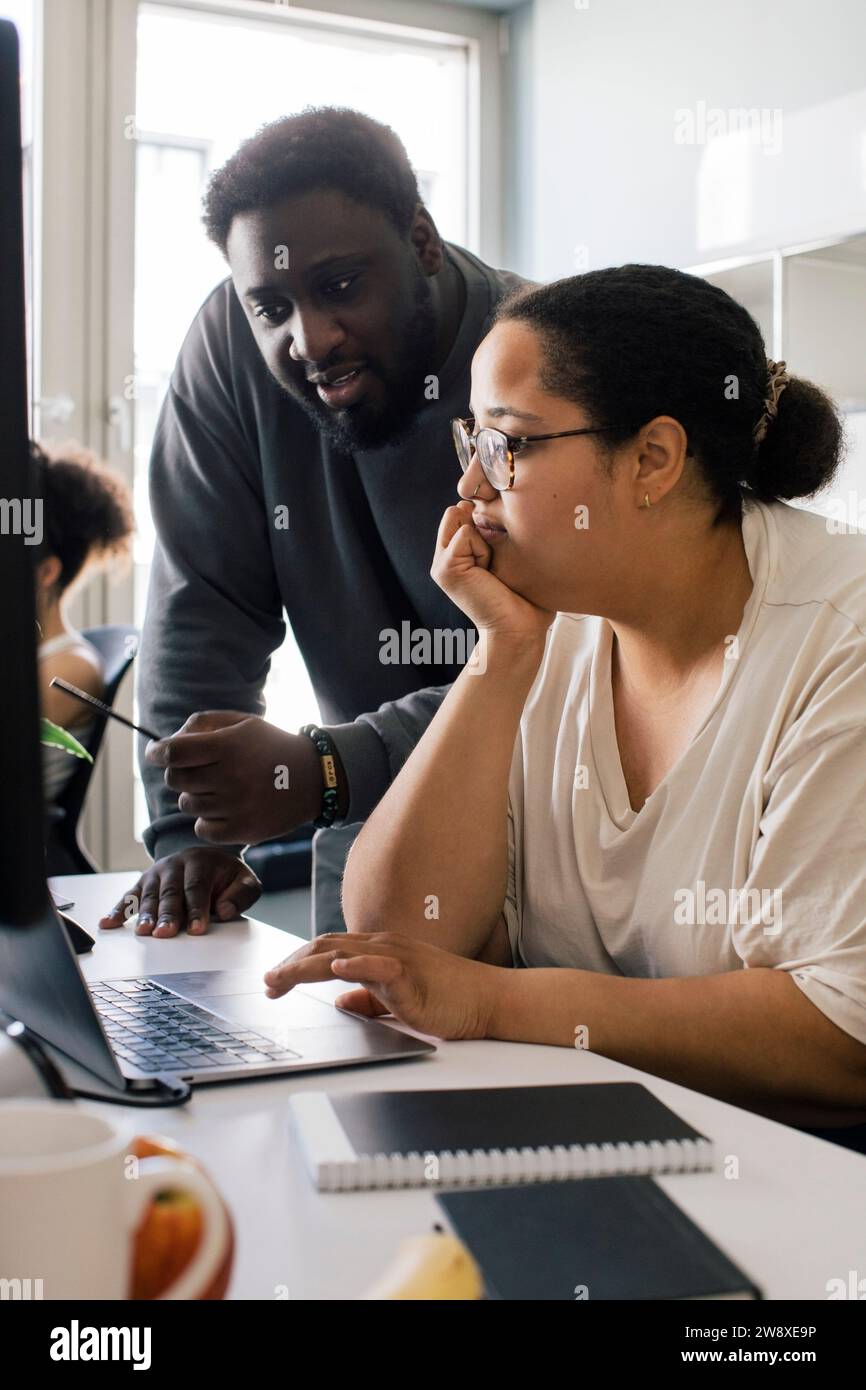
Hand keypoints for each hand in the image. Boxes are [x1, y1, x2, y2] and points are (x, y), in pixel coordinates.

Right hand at [98, 847, 261, 937]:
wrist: (207, 857)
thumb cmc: (226, 876)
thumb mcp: (244, 881)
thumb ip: (241, 895)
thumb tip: (225, 910)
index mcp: (202, 862)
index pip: (198, 888)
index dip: (197, 909)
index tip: (197, 930)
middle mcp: (176, 865)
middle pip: (170, 892)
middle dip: (168, 914)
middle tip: (165, 934)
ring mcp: (157, 873)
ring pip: (149, 895)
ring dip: (145, 915)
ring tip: (143, 933)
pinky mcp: (143, 882)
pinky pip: (129, 896)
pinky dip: (118, 910)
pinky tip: (108, 924)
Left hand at [144, 711, 332, 844]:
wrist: (314, 778)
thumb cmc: (269, 747)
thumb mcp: (242, 722)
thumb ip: (202, 724)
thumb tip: (167, 743)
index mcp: (229, 746)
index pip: (175, 752)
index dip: (158, 752)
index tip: (156, 753)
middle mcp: (232, 776)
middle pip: (176, 779)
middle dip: (180, 773)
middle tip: (197, 770)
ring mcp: (238, 805)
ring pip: (187, 804)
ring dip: (194, 796)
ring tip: (216, 789)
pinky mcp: (244, 829)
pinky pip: (201, 829)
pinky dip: (205, 821)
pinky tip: (222, 809)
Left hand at [263, 932, 500, 1040]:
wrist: (488, 999)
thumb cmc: (449, 999)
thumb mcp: (397, 999)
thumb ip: (369, 998)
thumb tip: (341, 1001)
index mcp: (378, 951)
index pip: (327, 949)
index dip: (295, 963)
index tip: (273, 982)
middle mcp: (383, 947)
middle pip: (325, 946)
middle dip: (290, 965)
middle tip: (267, 985)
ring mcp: (397, 957)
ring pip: (341, 952)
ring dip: (305, 965)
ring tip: (280, 979)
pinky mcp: (412, 975)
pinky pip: (380, 965)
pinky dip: (355, 964)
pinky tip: (335, 969)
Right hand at [431, 501, 553, 643]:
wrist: (519, 629)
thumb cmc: (526, 596)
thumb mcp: (511, 553)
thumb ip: (497, 528)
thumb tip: (488, 504)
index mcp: (459, 550)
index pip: (466, 508)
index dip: (487, 516)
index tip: (502, 547)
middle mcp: (446, 554)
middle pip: (460, 509)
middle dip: (483, 523)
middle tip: (495, 559)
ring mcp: (441, 561)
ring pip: (461, 517)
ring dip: (484, 536)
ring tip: (493, 566)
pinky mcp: (445, 567)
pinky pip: (466, 533)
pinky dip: (483, 549)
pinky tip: (488, 572)